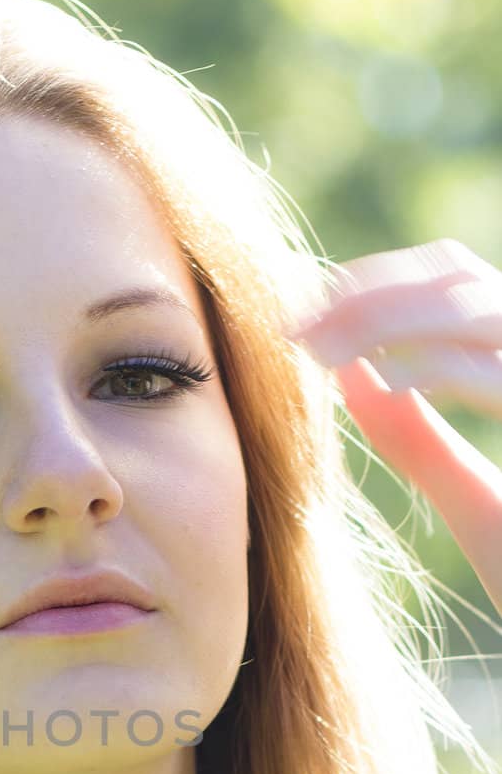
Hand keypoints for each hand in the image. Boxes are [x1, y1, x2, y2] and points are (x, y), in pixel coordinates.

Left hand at [282, 238, 501, 618]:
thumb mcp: (475, 497)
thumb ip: (418, 438)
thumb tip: (353, 381)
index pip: (458, 279)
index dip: (379, 281)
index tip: (306, 308)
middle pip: (463, 276)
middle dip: (368, 291)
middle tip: (292, 324)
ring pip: (475, 309)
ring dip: (385, 320)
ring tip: (316, 352)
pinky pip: (500, 378)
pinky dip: (439, 368)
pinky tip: (381, 386)